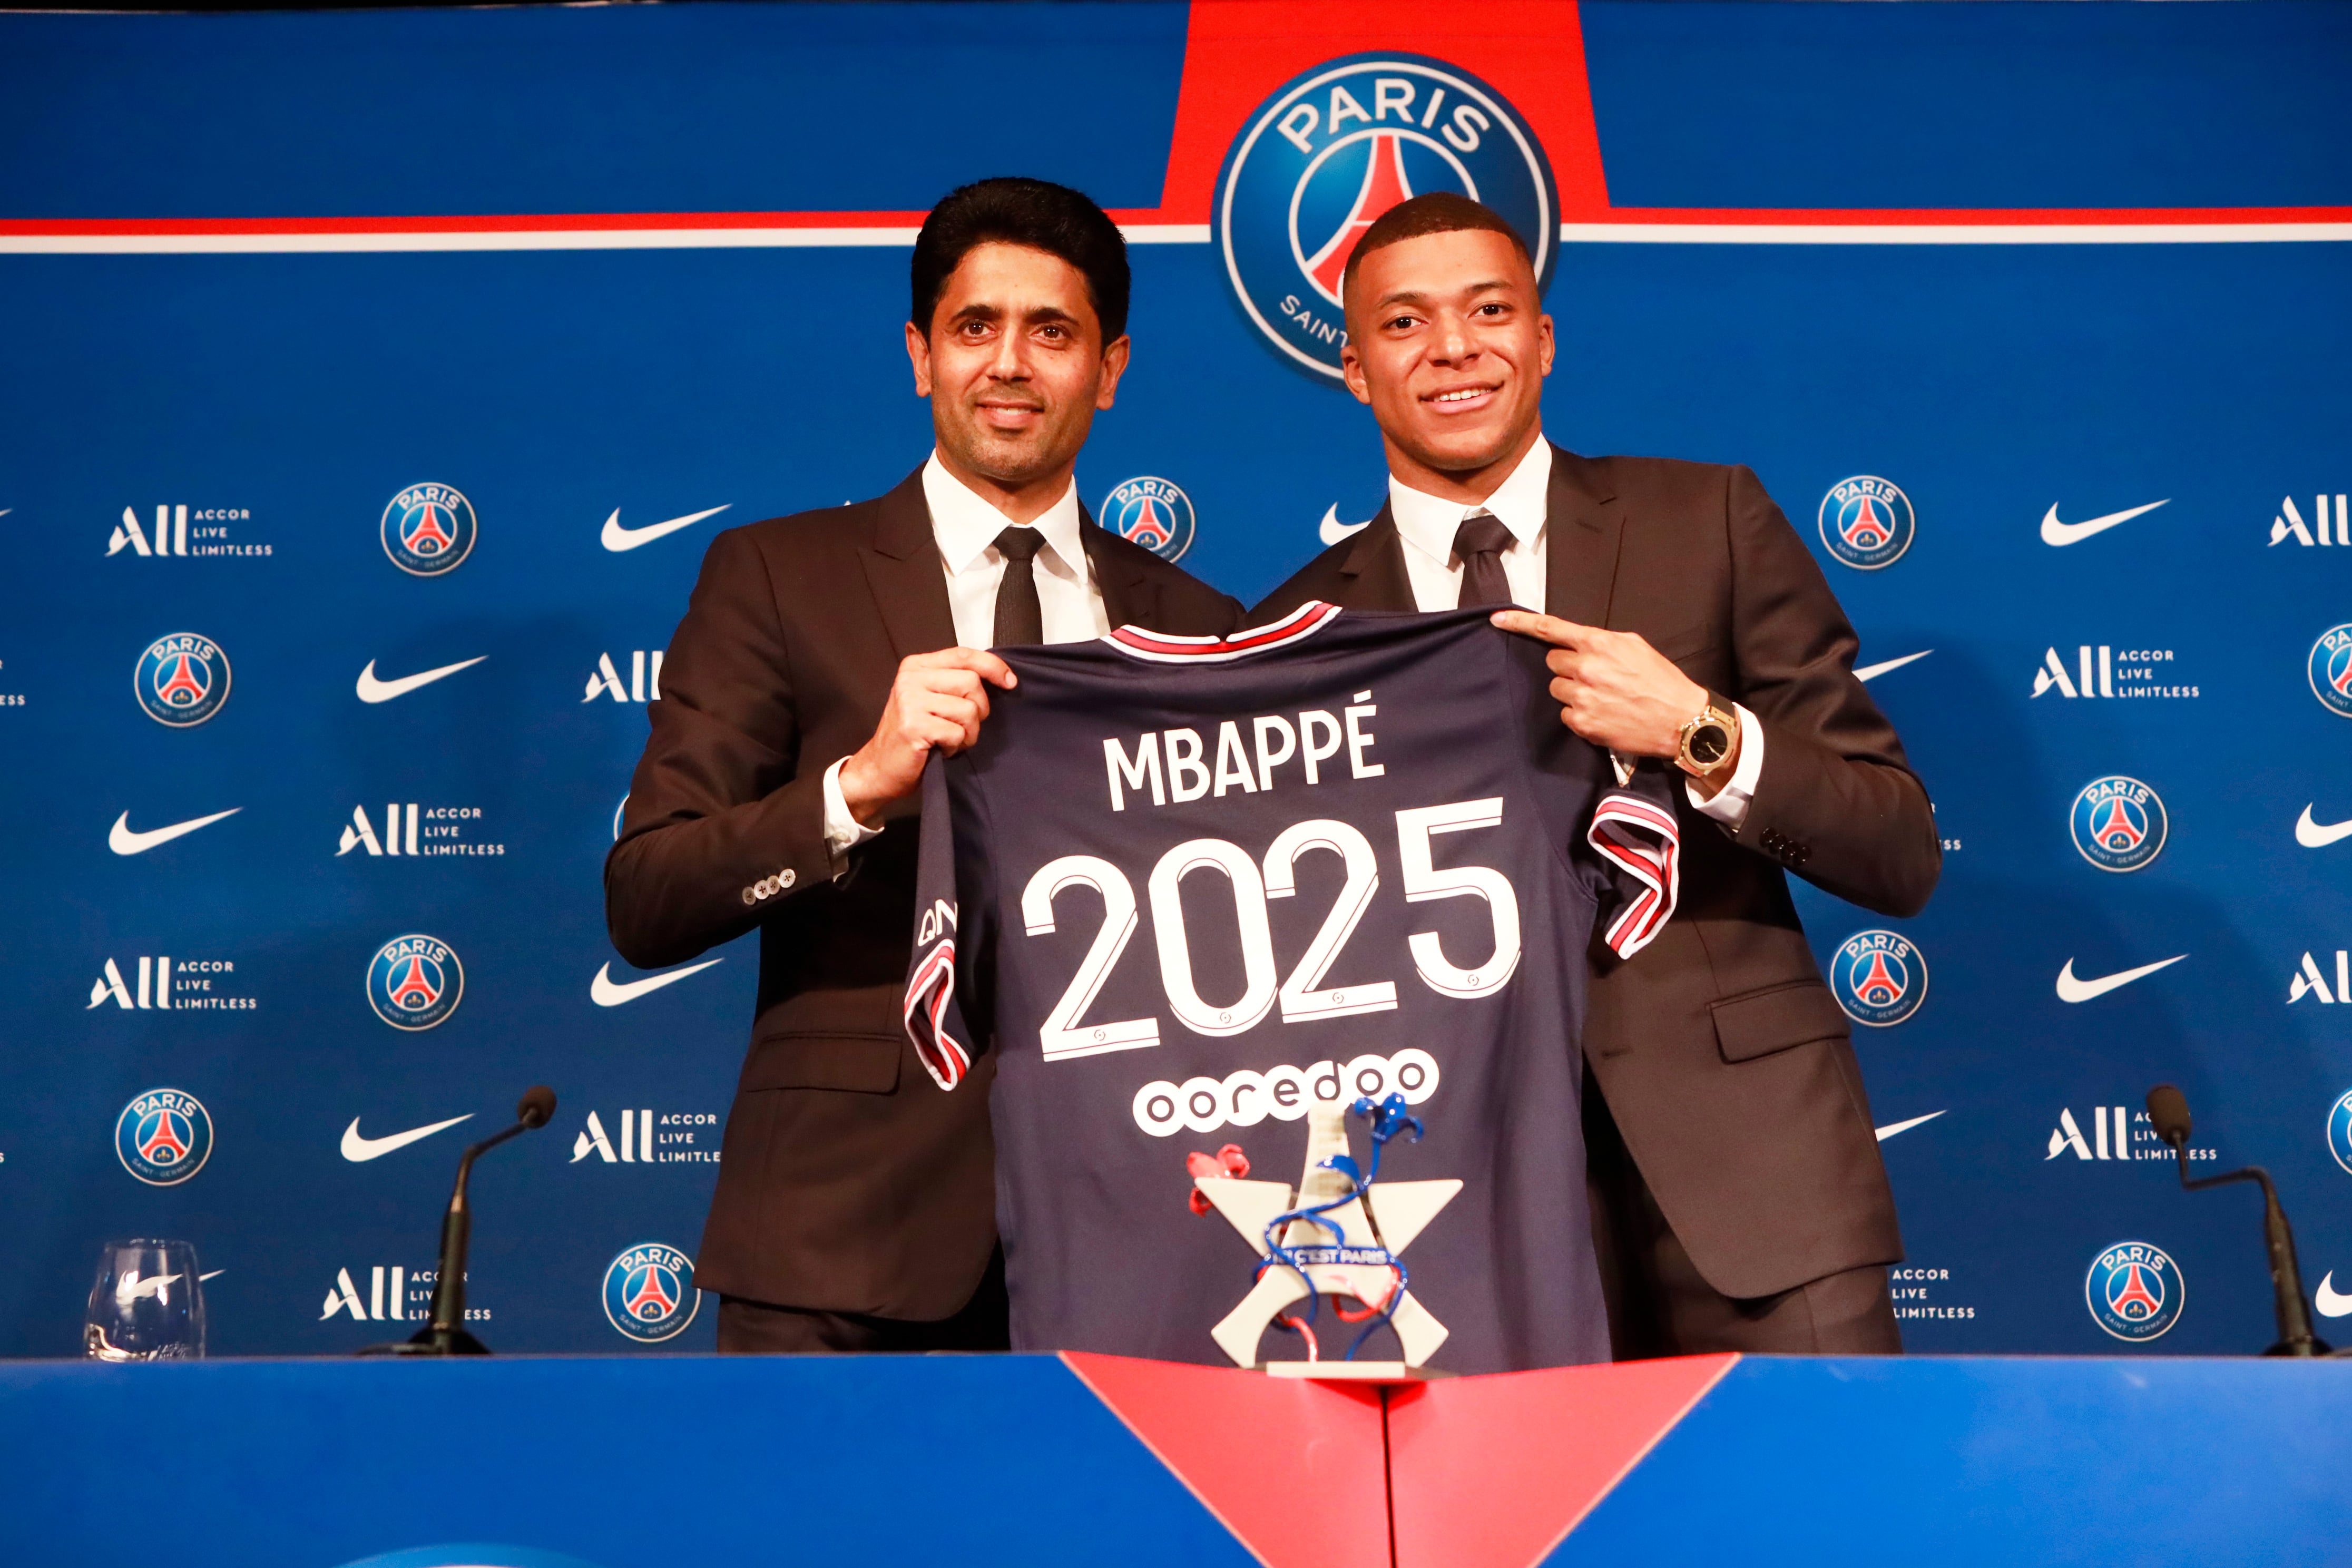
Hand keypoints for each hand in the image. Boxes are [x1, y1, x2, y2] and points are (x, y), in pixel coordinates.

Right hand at [837, 648, 1015, 825]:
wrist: (881, 768)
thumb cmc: (912, 735)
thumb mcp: (931, 699)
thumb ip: (955, 682)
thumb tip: (1001, 676)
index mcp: (916, 666)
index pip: (964, 655)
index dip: (993, 667)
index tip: (1010, 682)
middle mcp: (911, 678)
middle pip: (971, 682)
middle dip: (979, 709)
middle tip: (962, 727)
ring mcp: (910, 701)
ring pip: (969, 710)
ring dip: (968, 733)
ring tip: (949, 740)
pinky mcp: (914, 725)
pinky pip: (957, 732)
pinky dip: (955, 746)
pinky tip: (940, 749)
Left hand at [1488, 609, 1715, 764]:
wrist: (1682, 720)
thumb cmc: (1661, 681)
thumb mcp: (1635, 646)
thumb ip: (1602, 641)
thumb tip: (1578, 642)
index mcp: (1598, 644)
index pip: (1550, 629)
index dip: (1519, 623)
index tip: (1497, 619)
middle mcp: (1586, 668)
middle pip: (1552, 662)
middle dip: (1568, 667)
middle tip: (1594, 675)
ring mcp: (1581, 697)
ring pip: (1557, 688)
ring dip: (1573, 691)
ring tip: (1603, 696)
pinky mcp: (1581, 723)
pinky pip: (1565, 713)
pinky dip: (1579, 714)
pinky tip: (1603, 713)